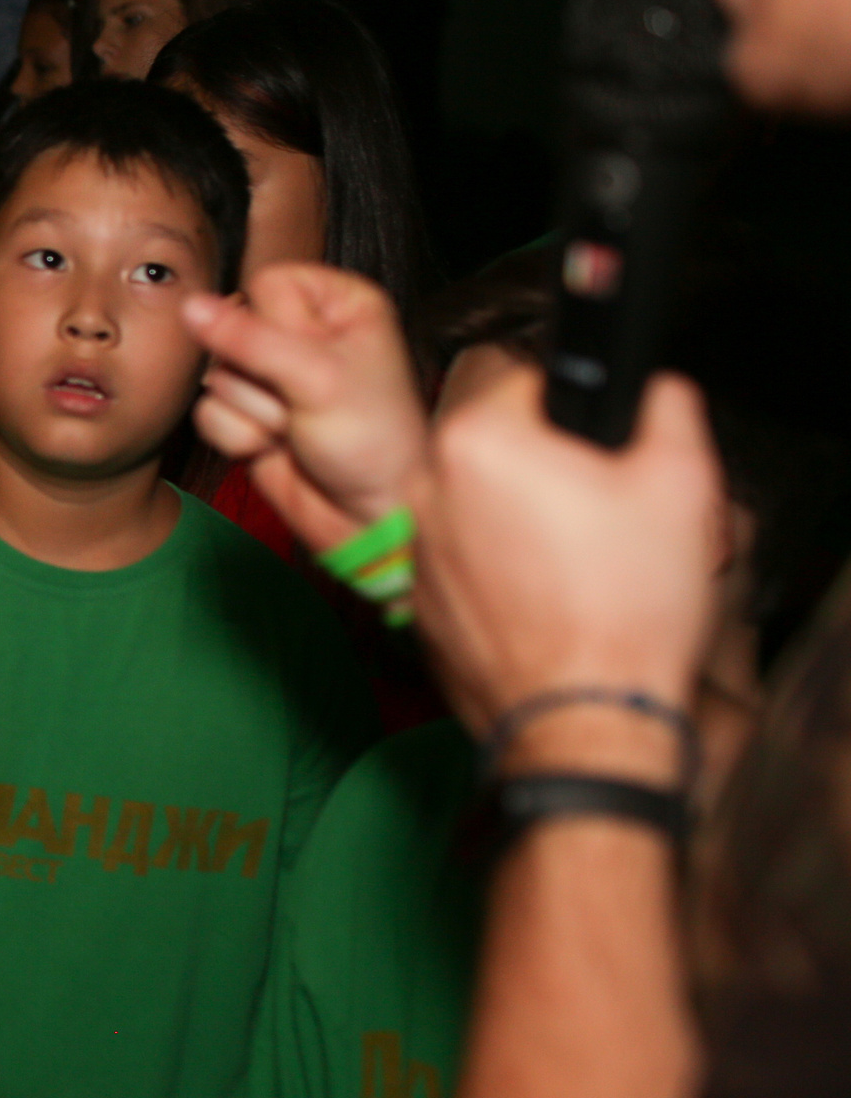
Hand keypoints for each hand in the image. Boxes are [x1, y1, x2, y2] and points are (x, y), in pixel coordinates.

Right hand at [181, 263, 427, 552]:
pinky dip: (239, 435)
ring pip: (218, 373)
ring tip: (296, 429)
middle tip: (303, 402)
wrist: (369, 517)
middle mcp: (305, 333)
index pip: (267, 283)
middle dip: (261, 376)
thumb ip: (248, 339)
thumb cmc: (373, 442)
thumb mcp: (316, 378)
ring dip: (254, 410)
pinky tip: (277, 446)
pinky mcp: (249, 414)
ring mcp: (273, 376)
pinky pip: (209, 411)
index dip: (273, 325)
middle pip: (233, 329)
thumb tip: (191, 306)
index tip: (307, 358)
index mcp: (339, 304)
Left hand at [415, 366, 723, 743]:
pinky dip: (499, 567)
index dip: (575, 410)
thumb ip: (664, 406)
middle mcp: (425, 489)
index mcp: (477, 441)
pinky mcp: (418, 599)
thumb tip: (652, 391)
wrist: (585, 718)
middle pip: (495, 443)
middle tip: (600, 507)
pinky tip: (549, 596)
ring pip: (477, 503)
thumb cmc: (624, 610)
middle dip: (546, 464)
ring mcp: (416, 548)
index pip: (522, 379)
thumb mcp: (682, 482)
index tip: (601, 447)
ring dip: (519, 516)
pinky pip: (463, 558)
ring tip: (578, 560)